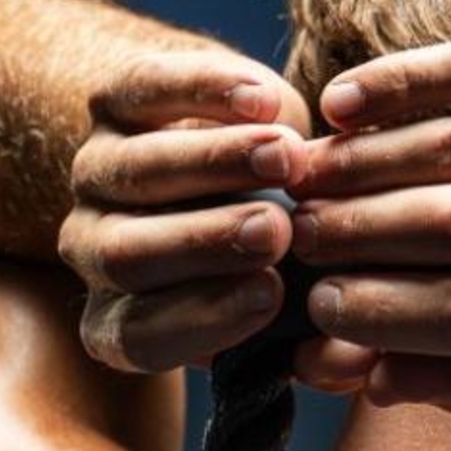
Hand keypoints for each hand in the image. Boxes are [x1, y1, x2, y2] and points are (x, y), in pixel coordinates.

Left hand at [57, 51, 313, 372]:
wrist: (242, 163)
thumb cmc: (280, 262)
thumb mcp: (298, 308)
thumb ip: (321, 342)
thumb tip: (357, 360)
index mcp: (121, 321)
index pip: (139, 335)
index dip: (201, 319)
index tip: (271, 297)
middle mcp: (93, 251)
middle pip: (128, 255)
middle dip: (204, 242)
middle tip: (277, 230)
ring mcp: (97, 173)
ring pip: (138, 172)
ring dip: (215, 163)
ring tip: (287, 156)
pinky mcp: (113, 103)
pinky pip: (142, 92)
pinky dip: (203, 91)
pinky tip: (263, 101)